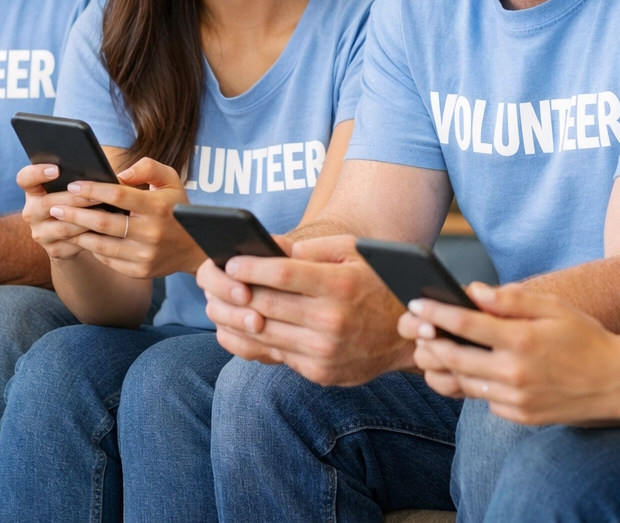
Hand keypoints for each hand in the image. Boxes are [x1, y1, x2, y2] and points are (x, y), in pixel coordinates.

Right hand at [19, 162, 95, 259]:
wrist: (74, 237)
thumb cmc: (76, 202)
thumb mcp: (72, 189)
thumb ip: (78, 178)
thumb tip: (98, 171)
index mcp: (33, 191)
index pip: (25, 179)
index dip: (37, 173)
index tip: (56, 169)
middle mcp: (32, 212)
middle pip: (47, 204)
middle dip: (74, 199)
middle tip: (96, 194)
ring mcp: (40, 233)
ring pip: (62, 227)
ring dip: (85, 219)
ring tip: (105, 212)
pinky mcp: (54, 250)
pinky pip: (73, 243)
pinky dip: (89, 236)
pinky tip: (103, 230)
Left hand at [52, 158, 204, 278]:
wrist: (196, 250)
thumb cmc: (177, 208)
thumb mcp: (171, 181)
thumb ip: (148, 168)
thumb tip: (120, 173)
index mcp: (156, 207)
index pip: (118, 196)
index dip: (93, 189)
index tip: (72, 185)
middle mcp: (151, 233)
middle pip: (103, 222)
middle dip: (75, 213)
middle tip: (54, 206)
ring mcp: (145, 255)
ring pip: (101, 245)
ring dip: (77, 233)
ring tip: (60, 223)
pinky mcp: (140, 271)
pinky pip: (108, 259)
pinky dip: (91, 249)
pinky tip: (79, 238)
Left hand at [197, 234, 414, 384]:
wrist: (406, 337)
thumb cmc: (376, 283)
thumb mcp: (354, 252)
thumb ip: (312, 248)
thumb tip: (270, 245)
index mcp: (340, 285)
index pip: (282, 274)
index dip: (250, 267)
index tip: (230, 261)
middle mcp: (331, 321)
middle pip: (266, 304)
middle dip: (232, 291)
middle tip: (212, 279)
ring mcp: (324, 352)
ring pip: (264, 334)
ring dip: (234, 318)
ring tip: (216, 303)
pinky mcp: (320, 373)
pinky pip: (276, 356)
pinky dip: (252, 341)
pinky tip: (238, 326)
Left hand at [402, 283, 619, 424]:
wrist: (617, 383)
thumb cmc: (584, 338)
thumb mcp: (553, 308)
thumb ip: (511, 300)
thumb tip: (473, 292)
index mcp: (522, 339)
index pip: (464, 323)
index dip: (434, 312)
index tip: (416, 302)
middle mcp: (515, 372)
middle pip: (453, 356)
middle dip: (429, 341)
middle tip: (417, 329)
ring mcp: (517, 399)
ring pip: (463, 382)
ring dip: (445, 365)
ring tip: (437, 349)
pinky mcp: (520, 416)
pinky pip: (485, 399)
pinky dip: (475, 384)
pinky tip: (473, 370)